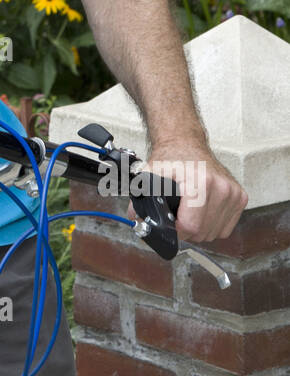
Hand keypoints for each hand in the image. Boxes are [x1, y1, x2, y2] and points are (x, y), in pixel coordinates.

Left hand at [128, 139, 248, 243]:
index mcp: (201, 182)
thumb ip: (140, 197)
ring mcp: (233, 193)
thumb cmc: (171, 158)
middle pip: (203, 232)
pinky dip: (213, 225)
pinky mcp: (240, 197)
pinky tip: (202, 213)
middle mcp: (222, 187)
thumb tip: (136, 219)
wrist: (186, 143)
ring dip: (200, 230)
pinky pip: (226, 228)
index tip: (170, 223)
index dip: (176, 230)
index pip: (192, 226)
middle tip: (177, 217)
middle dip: (186, 230)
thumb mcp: (151, 174)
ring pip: (215, 233)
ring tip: (189, 213)